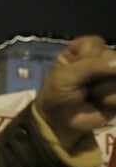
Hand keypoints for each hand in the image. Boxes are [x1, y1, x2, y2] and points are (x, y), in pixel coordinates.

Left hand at [37, 35, 115, 149]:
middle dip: (97, 74)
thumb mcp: (66, 77)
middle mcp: (100, 61)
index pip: (96, 43)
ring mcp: (112, 77)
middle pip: (112, 56)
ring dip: (103, 89)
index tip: (74, 68)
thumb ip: (91, 66)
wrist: (59, 123)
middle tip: (83, 86)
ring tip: (91, 97)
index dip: (87, 56)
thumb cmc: (56, 96)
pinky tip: (100, 105)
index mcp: (82, 51)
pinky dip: (111, 100)